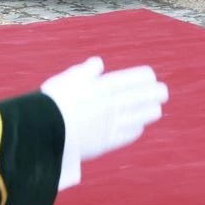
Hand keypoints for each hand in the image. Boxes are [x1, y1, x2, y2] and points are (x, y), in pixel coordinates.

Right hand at [41, 57, 168, 189]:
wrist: (42, 133)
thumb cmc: (52, 103)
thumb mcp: (68, 79)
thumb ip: (86, 71)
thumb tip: (98, 63)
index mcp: (104, 86)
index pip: (136, 78)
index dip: (146, 78)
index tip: (151, 78)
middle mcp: (113, 103)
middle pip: (145, 96)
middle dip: (156, 93)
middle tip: (162, 93)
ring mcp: (112, 123)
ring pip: (142, 115)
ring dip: (150, 111)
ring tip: (156, 109)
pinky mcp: (107, 142)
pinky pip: (129, 134)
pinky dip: (135, 128)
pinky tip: (139, 126)